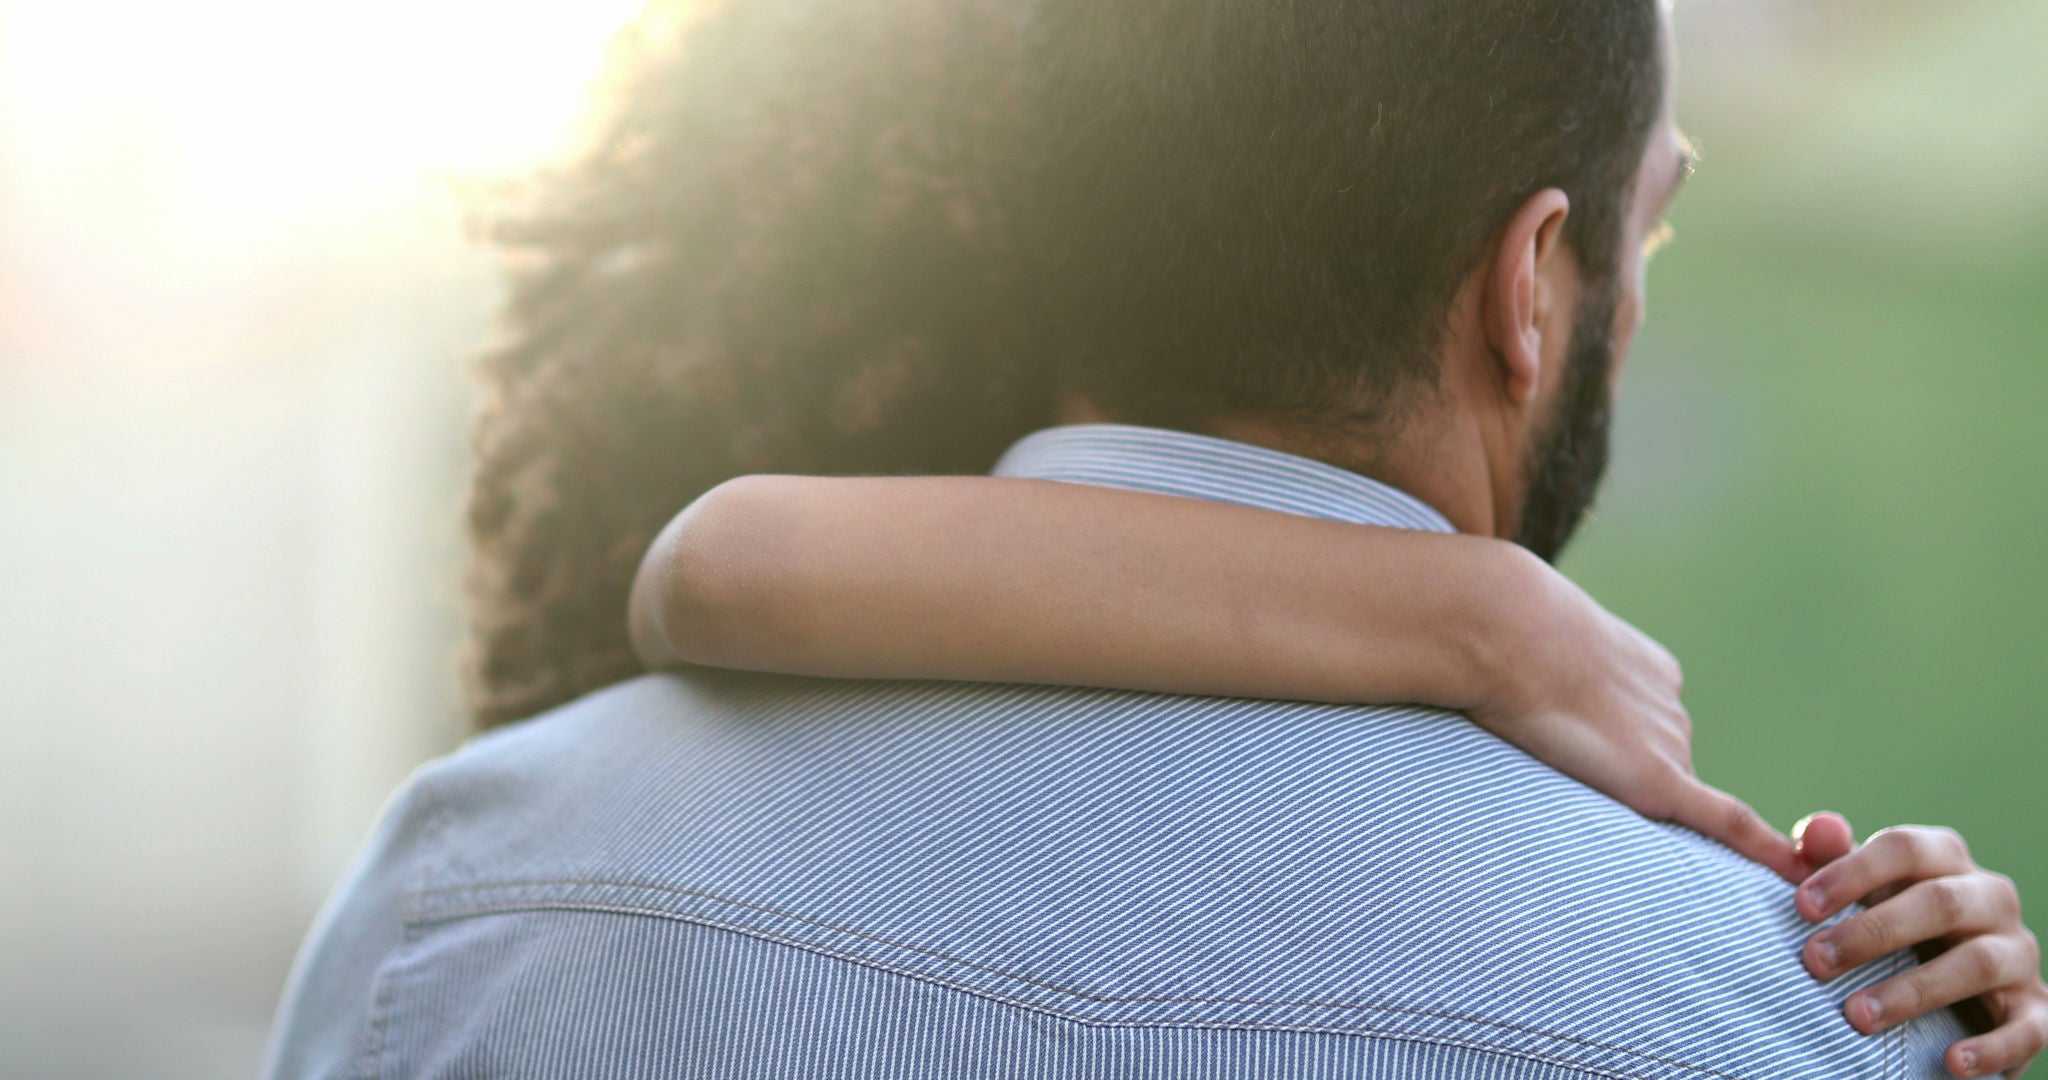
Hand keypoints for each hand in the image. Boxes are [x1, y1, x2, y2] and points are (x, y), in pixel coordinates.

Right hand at [1476, 552, 1800, 880]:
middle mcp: (1674, 710)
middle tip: (1557, 748)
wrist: (1514, 636)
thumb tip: (1548, 701)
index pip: (1652, 729)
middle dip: (1622, 772)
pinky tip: (1795, 877)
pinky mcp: (1659, 781)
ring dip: (1624, 791)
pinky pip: (1727, 822)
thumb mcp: (1550, 648)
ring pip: (1659, 791)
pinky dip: (1766, 850)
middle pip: (1658, 764)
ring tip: (1559, 754)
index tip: (1579, 734)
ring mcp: (1671, 743)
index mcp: (1656, 674)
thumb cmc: (1513, 636)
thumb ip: (1569, 681)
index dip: (1619, 742)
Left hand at [1796, 813, 2046, 1077]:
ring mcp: (2019, 955)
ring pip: (1976, 964)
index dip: (1852, 872)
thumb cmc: (1896, 922)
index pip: (1905, 848)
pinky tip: (1950, 1062)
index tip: (1802, 905)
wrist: (1965, 985)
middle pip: (1939, 903)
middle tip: (1814, 962)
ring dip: (1913, 991)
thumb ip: (1834, 859)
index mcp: (1948, 861)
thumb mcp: (1867, 888)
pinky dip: (1990, 1047)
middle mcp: (1991, 900)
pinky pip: (2026, 1028)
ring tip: (1856, 1016)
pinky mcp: (2037, 1010)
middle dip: (1872, 932)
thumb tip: (1814, 830)